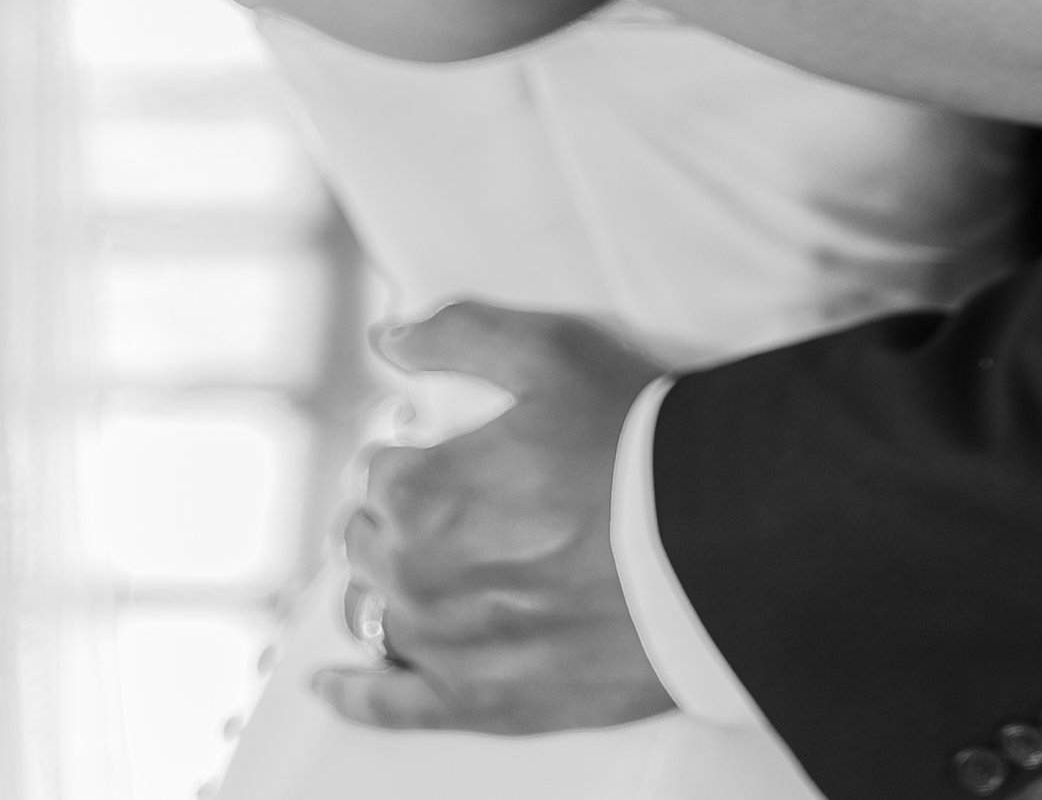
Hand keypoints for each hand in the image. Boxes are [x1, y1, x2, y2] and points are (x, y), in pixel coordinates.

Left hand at [316, 302, 671, 735]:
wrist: (709, 545)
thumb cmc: (630, 442)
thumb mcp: (547, 352)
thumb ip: (456, 335)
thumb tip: (387, 338)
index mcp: (419, 490)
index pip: (377, 471)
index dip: (414, 456)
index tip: (453, 456)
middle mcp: (415, 573)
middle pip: (367, 542)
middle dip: (395, 521)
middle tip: (456, 508)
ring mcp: (443, 646)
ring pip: (374, 613)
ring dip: (387, 587)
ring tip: (427, 571)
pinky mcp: (480, 700)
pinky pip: (391, 706)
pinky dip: (354, 695)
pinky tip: (332, 685)